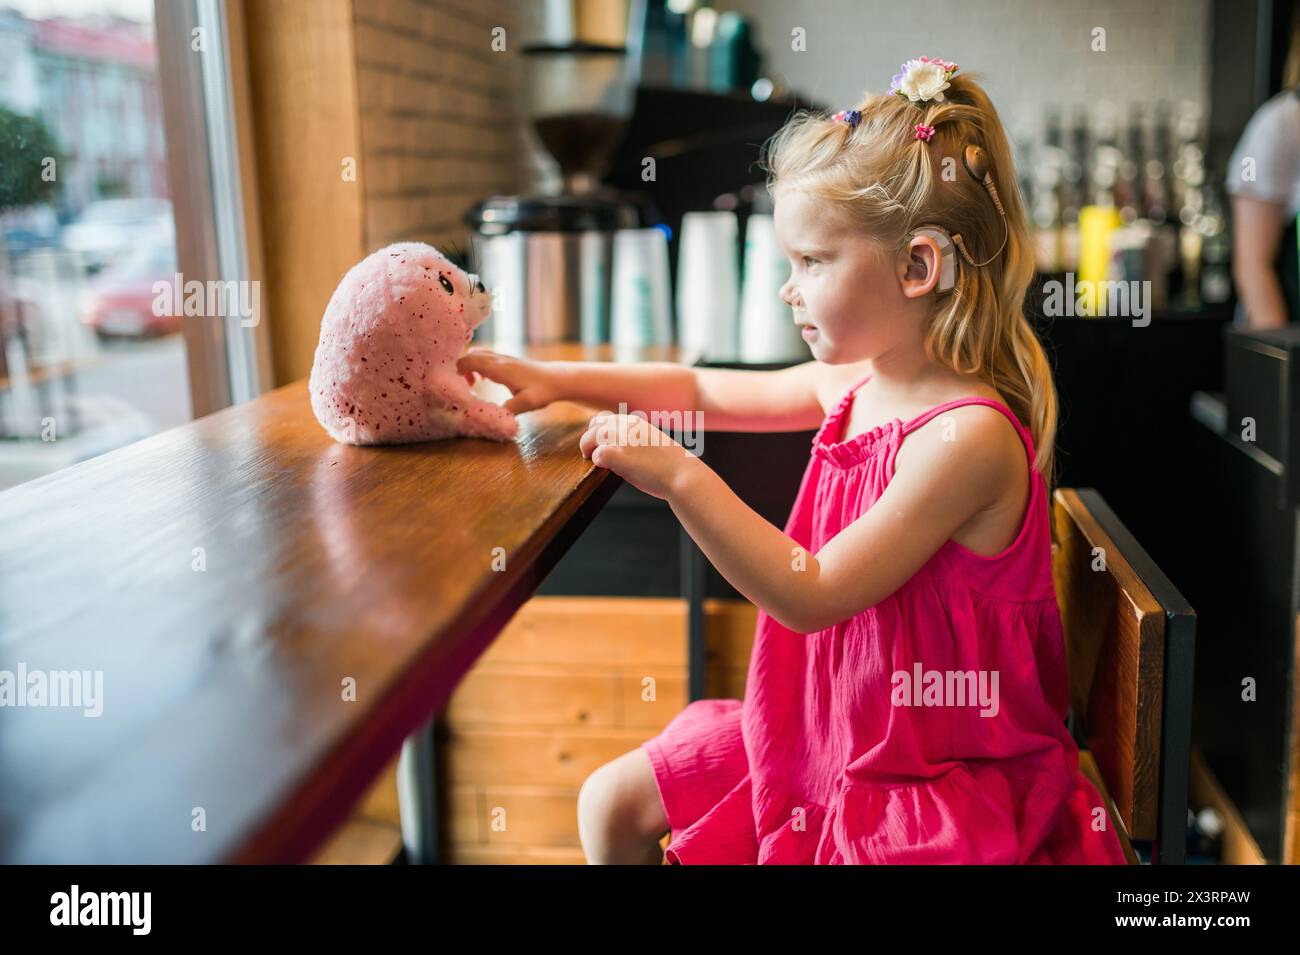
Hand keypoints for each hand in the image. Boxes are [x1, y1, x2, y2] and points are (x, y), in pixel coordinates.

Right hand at [455, 347, 558, 414]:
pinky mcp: (507, 360)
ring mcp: (504, 358)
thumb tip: (493, 418)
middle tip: (461, 387)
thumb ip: (509, 410)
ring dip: (469, 366)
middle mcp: (500, 359)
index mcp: (500, 368)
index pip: (471, 361)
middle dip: (460, 368)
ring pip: (478, 354)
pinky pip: (486, 356)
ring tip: (472, 384)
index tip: (455, 385)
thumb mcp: (527, 403)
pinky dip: (477, 365)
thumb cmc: (543, 391)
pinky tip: (483, 380)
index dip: (457, 370)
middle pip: (471, 355)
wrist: (558, 379)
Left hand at [578, 411, 696, 500]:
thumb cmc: (674, 466)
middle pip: (597, 422)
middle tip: (590, 449)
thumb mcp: (656, 444)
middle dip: (591, 435)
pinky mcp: (619, 456)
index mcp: (638, 422)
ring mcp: (623, 440)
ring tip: (588, 456)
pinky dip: (597, 460)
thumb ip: (639, 442)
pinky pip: (597, 454)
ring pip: (592, 435)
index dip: (602, 429)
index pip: (609, 418)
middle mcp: (628, 426)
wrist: (683, 475)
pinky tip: (604, 467)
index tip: (602, 441)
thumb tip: (626, 452)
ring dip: (587, 446)